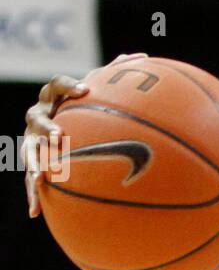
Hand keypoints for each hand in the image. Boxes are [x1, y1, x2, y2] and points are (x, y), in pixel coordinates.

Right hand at [23, 53, 147, 216]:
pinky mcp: (32, 161)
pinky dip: (32, 195)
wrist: (58, 122)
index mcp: (53, 97)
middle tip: (59, 135)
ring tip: (39, 178)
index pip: (56, 86)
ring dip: (33, 163)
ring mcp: (31, 140)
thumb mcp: (94, 91)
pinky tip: (35, 212)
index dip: (67, 86)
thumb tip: (140, 56)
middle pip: (37, 118)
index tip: (84, 89)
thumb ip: (113, 74)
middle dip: (47, 127)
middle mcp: (38, 116)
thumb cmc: (81, 106)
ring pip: (28, 151)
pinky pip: (30, 179)